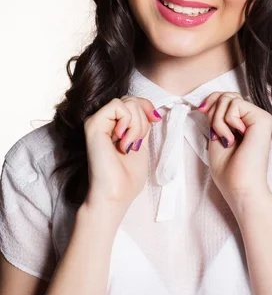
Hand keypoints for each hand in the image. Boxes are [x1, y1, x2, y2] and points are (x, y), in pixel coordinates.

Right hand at [83, 95, 160, 220]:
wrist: (116, 194)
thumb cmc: (127, 177)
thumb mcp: (141, 144)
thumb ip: (142, 125)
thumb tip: (152, 110)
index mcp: (114, 125)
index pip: (132, 100)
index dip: (147, 106)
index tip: (155, 120)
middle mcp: (104, 121)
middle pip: (132, 99)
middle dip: (143, 120)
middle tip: (136, 143)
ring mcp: (97, 121)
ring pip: (128, 102)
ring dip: (137, 125)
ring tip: (128, 146)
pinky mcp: (93, 123)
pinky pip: (117, 105)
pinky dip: (127, 123)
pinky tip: (121, 141)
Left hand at [197, 92, 271, 214]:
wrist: (240, 187)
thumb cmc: (228, 170)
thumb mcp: (216, 136)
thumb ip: (216, 117)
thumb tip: (209, 102)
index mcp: (243, 122)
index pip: (226, 97)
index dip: (211, 100)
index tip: (200, 111)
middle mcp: (252, 118)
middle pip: (226, 95)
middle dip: (213, 111)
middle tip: (215, 134)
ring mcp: (259, 117)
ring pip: (229, 98)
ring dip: (218, 120)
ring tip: (226, 140)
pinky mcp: (262, 118)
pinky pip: (236, 104)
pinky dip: (226, 121)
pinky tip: (233, 138)